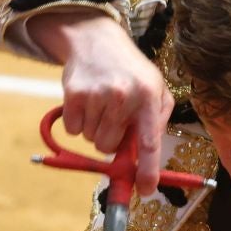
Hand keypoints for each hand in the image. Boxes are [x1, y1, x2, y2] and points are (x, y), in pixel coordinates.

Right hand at [27, 8, 174, 196]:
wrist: (97, 40)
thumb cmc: (131, 72)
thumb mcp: (156, 89)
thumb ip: (157, 123)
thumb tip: (147, 159)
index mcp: (149, 97)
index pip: (150, 142)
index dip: (148, 170)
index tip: (145, 190)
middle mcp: (123, 96)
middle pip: (110, 147)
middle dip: (111, 140)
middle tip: (113, 119)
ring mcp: (97, 95)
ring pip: (91, 139)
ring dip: (95, 129)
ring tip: (101, 104)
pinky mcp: (73, 94)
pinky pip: (73, 130)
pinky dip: (77, 122)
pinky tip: (86, 102)